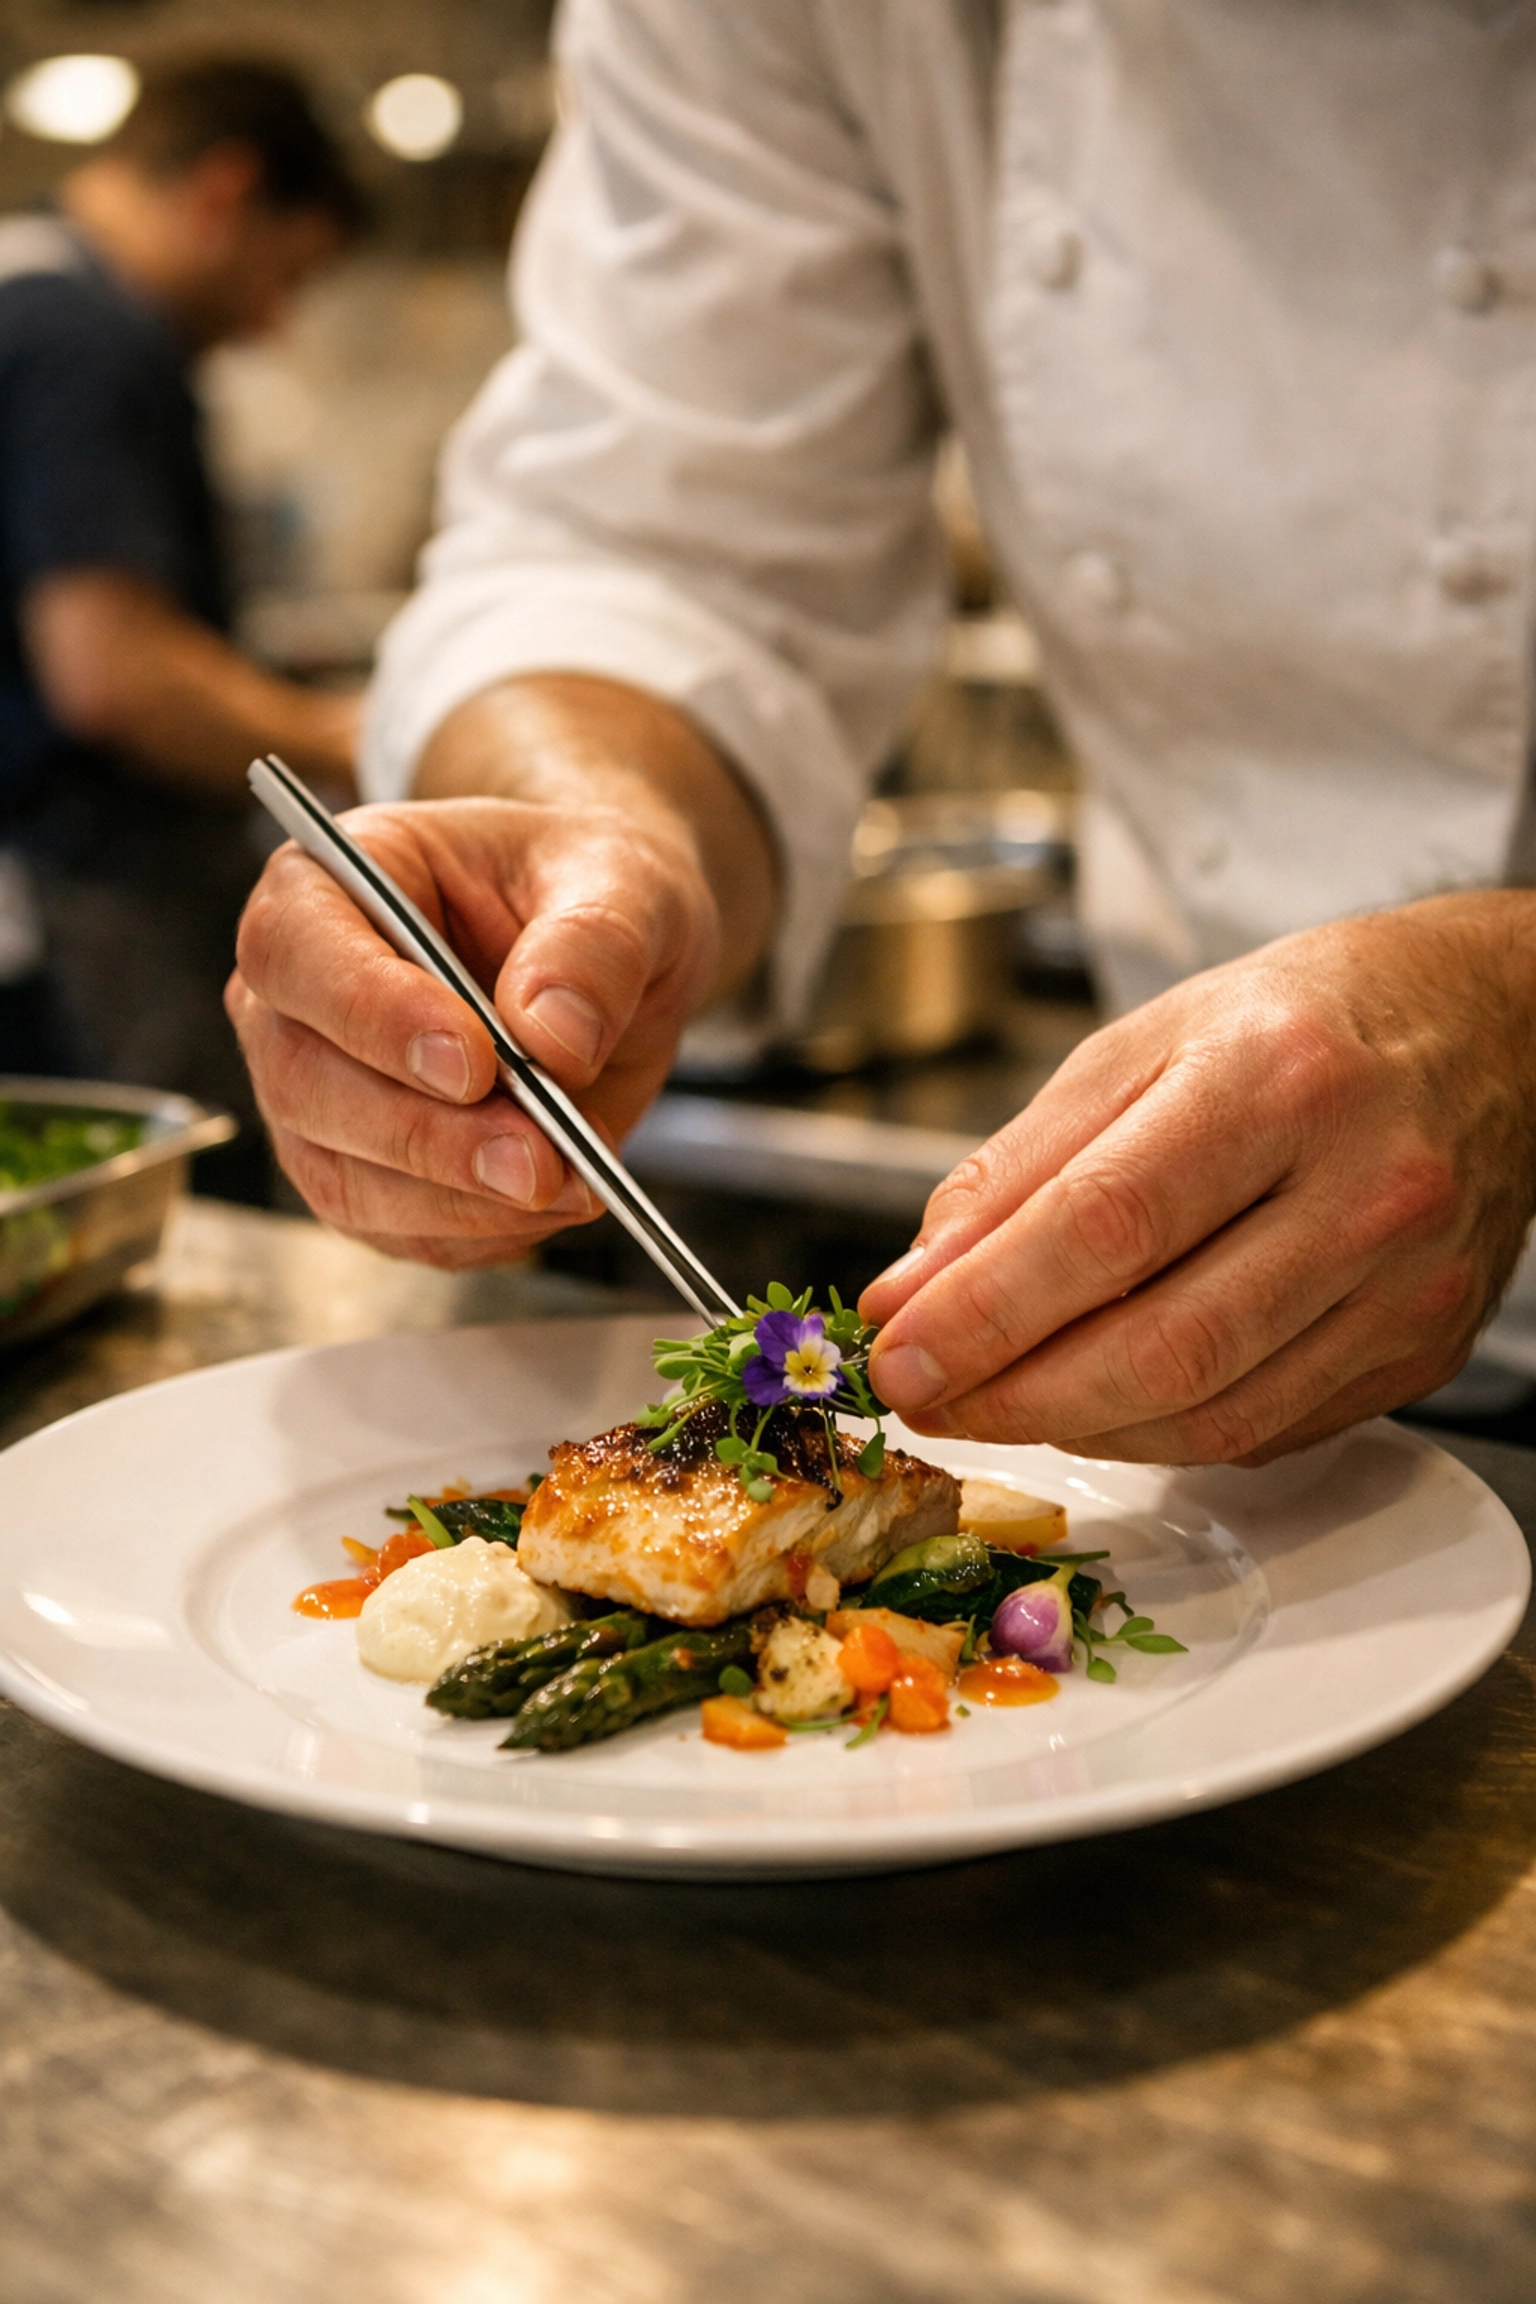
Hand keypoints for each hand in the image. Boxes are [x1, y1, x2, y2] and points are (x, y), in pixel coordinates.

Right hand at [227, 794, 719, 1265]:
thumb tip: (553, 1037)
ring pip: (342, 1175)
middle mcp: (298, 993)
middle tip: (539, 1159)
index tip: (473, 1063)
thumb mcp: (623, 880)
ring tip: (572, 1182)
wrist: (606, 954)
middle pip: (305, 1082)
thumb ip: (593, 944)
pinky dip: (479, 1231)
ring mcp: (317, 1090)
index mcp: (328, 881)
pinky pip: (395, 1228)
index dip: (371, 1015)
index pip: (296, 951)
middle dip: (427, 1137)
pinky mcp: (362, 1169)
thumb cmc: (585, 885)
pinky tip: (553, 1203)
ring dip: (459, 1200)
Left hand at [860, 896, 1535, 1464]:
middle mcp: (1364, 1185)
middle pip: (1163, 1344)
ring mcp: (1406, 1282)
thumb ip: (1017, 1169)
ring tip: (995, 1399)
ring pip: (1212, 1412)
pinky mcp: (1424, 1349)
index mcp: (1278, 1077)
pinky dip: (1158, 1431)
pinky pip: (1265, 1428)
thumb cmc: (1303, 1022)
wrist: (1486, 1028)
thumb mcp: (1139, 1045)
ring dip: (1075, 1427)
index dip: (987, 1309)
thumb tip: (914, 1285)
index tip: (898, 1351)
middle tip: (926, 1396)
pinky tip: (1100, 1400)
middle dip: (1014, 1393)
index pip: (1106, 1226)